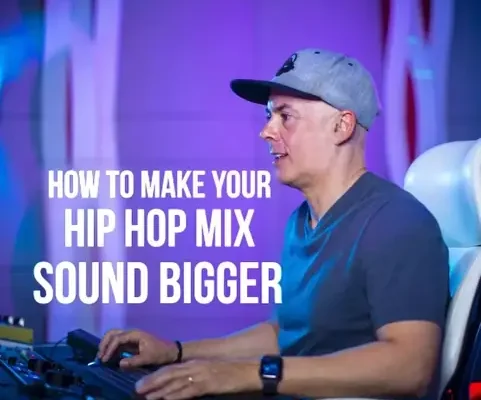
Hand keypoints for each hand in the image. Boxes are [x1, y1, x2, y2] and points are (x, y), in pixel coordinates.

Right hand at [97, 329, 177, 367]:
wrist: (170, 351)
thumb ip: (134, 361)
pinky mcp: (131, 343)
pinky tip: (108, 357)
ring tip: (102, 357)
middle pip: (113, 333)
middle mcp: (131, 333)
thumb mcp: (148, 358)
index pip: (118, 338)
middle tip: (100, 356)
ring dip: (106, 344)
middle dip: (104, 343)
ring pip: (114, 336)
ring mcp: (130, 337)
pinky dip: (111, 348)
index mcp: (135, 334)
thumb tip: (120, 363)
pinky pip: (117, 343)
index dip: (109, 348)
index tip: (104, 359)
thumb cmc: (160, 353)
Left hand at [135, 359, 260, 399]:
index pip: (171, 368)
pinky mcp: (209, 384)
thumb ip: (195, 376)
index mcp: (195, 363)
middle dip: (152, 381)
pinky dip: (177, 395)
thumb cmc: (230, 373)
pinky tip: (167, 399)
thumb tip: (180, 384)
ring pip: (176, 382)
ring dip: (159, 390)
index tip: (142, 382)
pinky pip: (189, 390)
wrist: (248, 371)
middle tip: (137, 389)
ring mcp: (202, 375)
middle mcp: (195, 367)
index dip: (155, 375)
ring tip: (146, 396)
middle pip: (169, 374)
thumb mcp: (210, 372)